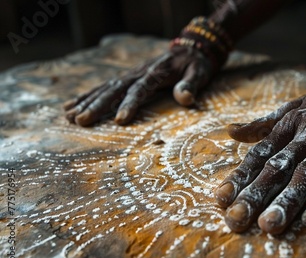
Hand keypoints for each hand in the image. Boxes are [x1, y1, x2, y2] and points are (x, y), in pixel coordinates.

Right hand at [64, 45, 213, 125]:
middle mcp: (138, 73)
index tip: (119, 120)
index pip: (139, 90)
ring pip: (105, 88)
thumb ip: (191, 85)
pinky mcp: (127, 78)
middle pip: (115, 89)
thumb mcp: (200, 73)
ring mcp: (131, 75)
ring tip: (68, 116)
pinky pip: (104, 87)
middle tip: (81, 121)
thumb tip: (185, 98)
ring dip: (86, 102)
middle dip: (97, 106)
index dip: (129, 104)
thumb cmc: (196, 65)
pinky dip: (87, 96)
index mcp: (155, 73)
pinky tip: (70, 106)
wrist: (191, 50)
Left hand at [215, 75, 305, 233]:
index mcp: (287, 127)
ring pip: (305, 175)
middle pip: (277, 169)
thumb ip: (262, 125)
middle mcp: (305, 136)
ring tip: (269, 225)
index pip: (259, 155)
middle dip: (255, 195)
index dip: (239, 177)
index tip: (221, 199)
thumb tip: (230, 132)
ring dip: (287, 201)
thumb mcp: (292, 108)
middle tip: (236, 220)